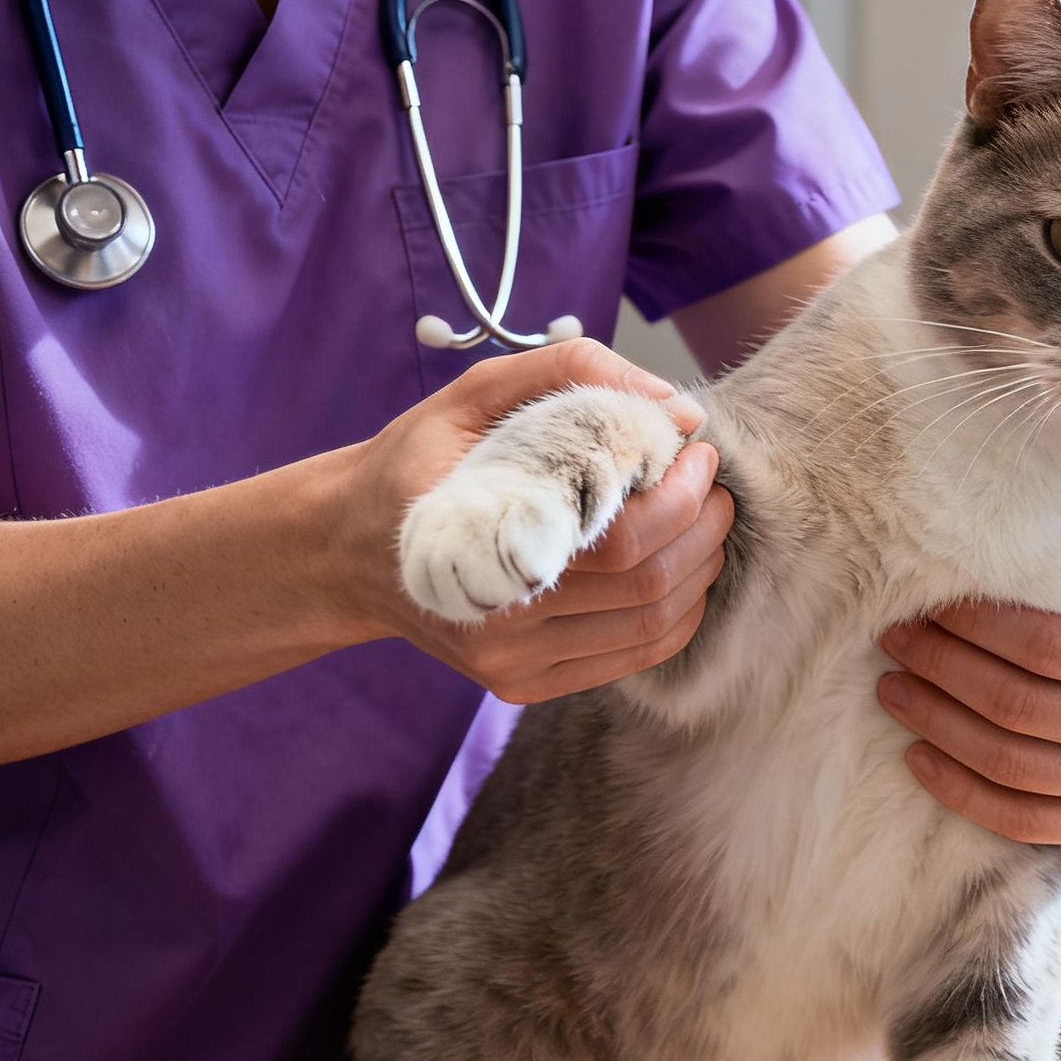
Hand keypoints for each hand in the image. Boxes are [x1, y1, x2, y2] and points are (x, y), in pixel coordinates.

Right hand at [344, 341, 731, 703]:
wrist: (346, 555)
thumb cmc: (414, 466)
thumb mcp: (470, 397)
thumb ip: (568, 374)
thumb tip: (674, 405)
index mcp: (481, 547)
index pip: (620, 541)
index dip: (680, 497)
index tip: (697, 451)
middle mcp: (499, 624)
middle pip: (648, 585)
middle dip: (703, 528)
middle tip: (714, 485)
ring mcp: (512, 665)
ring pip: (652, 628)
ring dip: (701, 570)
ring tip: (704, 521)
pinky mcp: (525, 686)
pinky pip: (633, 658)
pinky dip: (679, 613)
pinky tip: (681, 570)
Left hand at [876, 567, 1060, 844]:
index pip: (1048, 648)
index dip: (980, 625)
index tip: (935, 603)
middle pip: (1017, 705)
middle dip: (943, 667)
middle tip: (899, 636)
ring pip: (1009, 763)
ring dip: (937, 724)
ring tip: (894, 687)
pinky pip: (1020, 820)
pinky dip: (960, 792)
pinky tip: (918, 755)